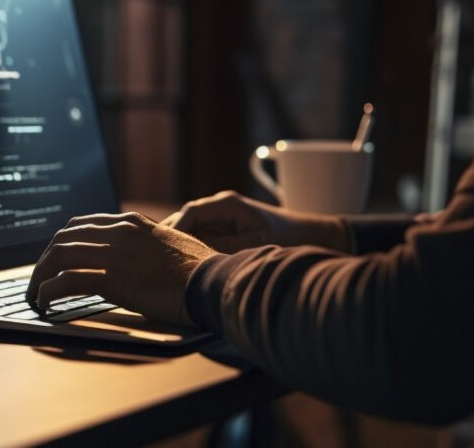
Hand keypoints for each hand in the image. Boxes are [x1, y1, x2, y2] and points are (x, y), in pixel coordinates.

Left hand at [26, 212, 218, 324]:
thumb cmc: (201, 270)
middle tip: (39, 279)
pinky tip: (45, 302)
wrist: (214, 281)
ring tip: (36, 294)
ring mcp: (114, 253)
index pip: (82, 224)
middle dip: (45, 259)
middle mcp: (119, 232)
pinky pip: (67, 281)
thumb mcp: (172, 243)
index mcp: (132, 223)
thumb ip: (149, 244)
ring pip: (60, 257)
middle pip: (64, 238)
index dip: (62, 242)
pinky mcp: (113, 279)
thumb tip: (140, 256)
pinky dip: (49, 291)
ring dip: (41, 276)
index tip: (55, 258)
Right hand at [160, 190, 347, 252]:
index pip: (190, 212)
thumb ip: (223, 249)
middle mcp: (221, 208)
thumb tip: (195, 259)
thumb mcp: (255, 246)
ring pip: (192, 232)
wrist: (317, 237)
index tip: (163, 248)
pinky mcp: (227, 233)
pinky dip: (193, 251)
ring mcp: (223, 220)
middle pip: (185, 221)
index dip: (173, 230)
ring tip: (164, 266)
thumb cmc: (290, 239)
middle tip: (155, 260)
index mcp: (227, 204)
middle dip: (171, 239)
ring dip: (181, 246)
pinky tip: (184, 268)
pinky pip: (203, 240)